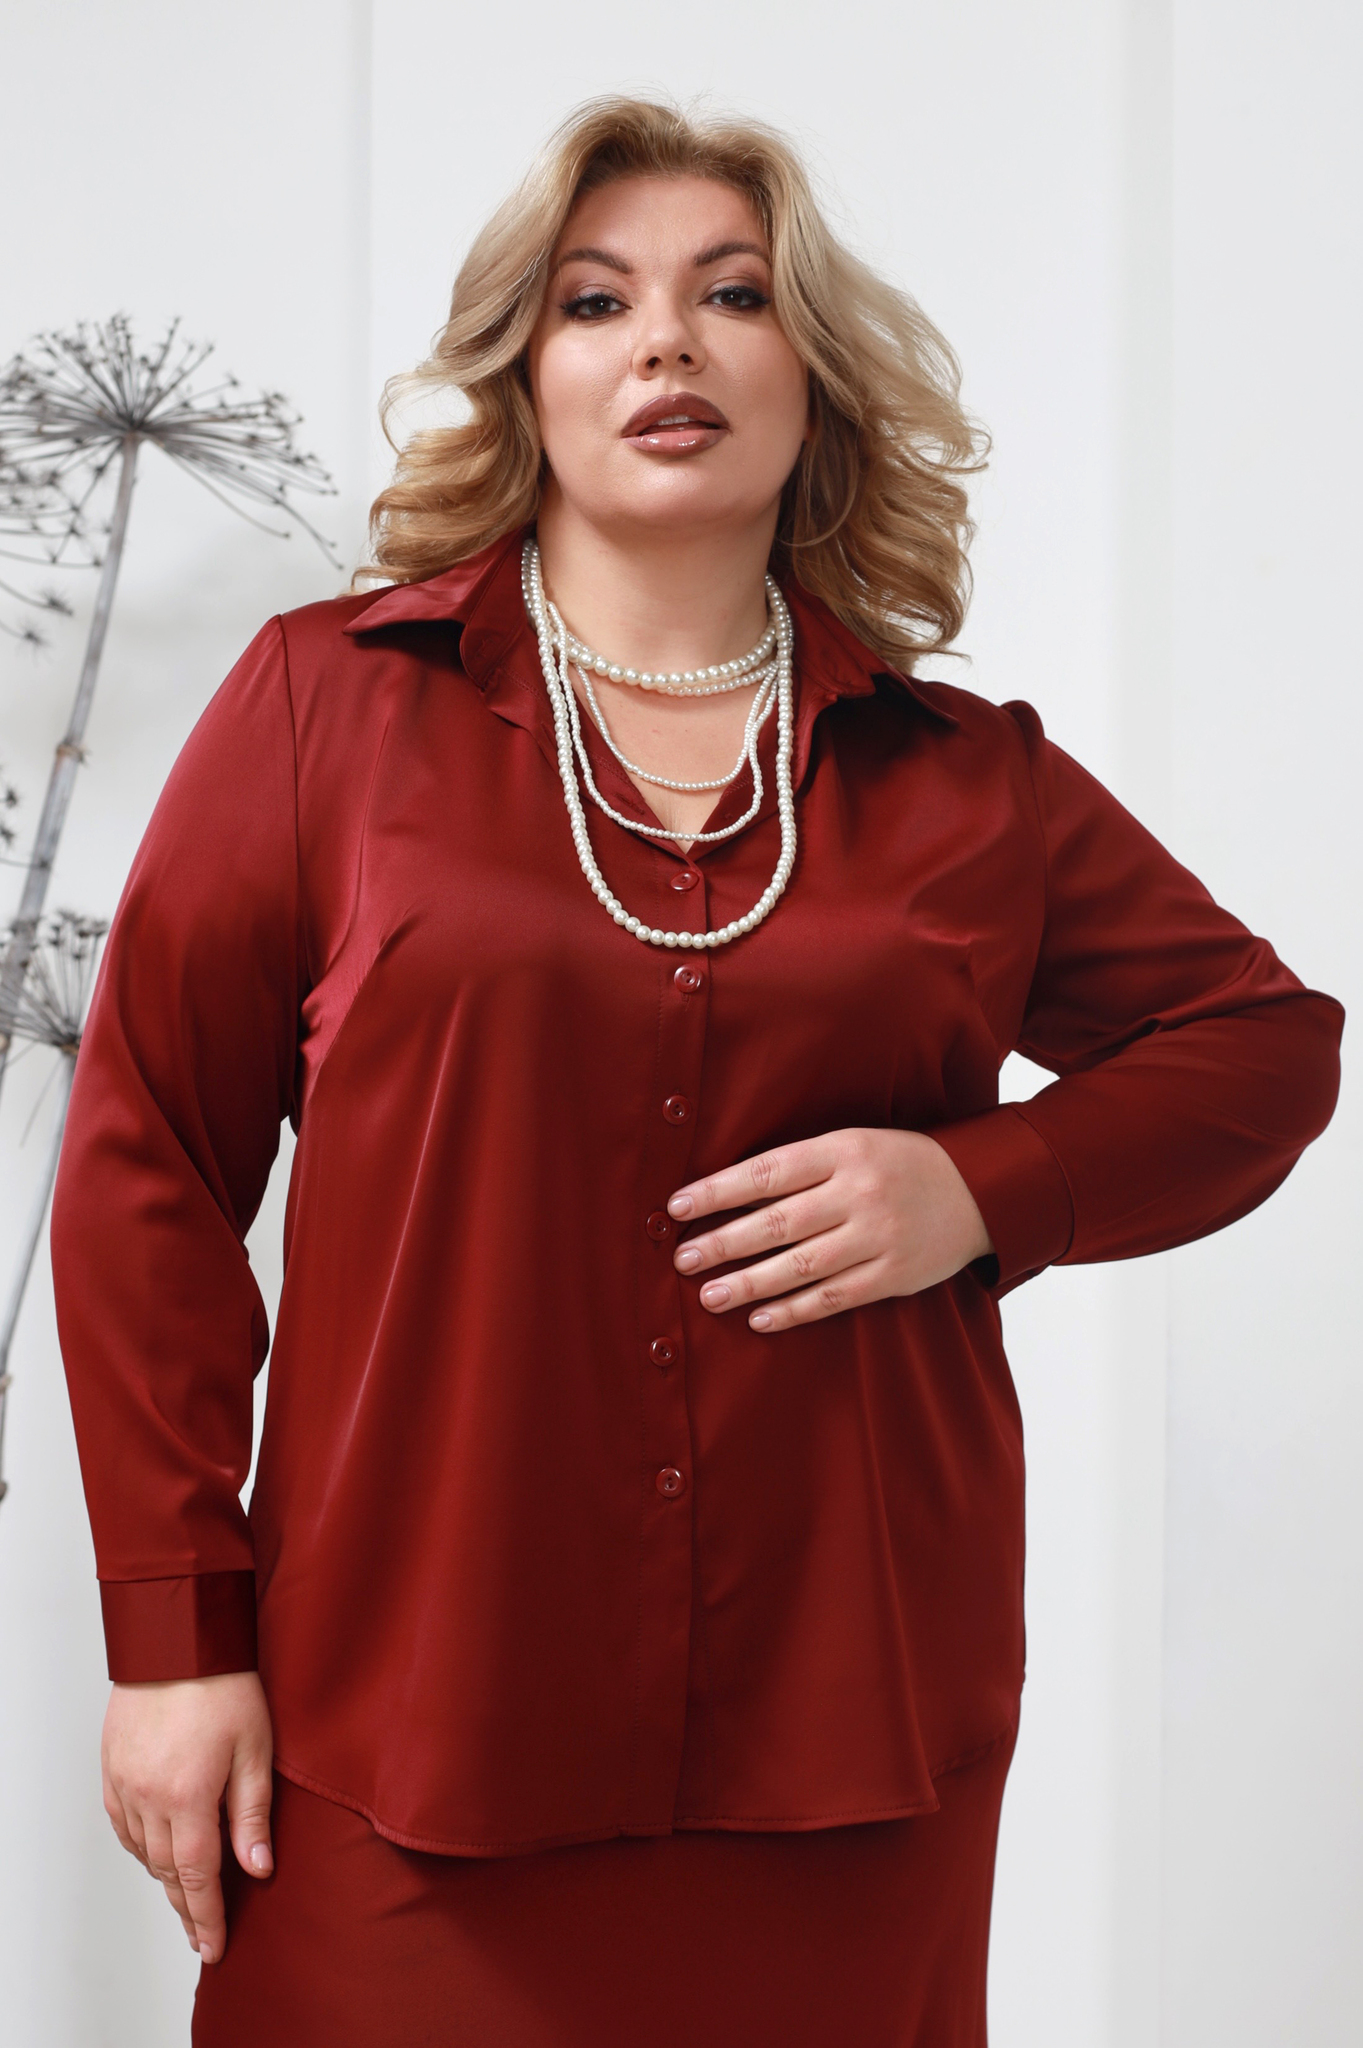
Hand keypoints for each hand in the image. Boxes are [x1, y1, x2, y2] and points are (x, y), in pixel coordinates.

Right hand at [101, 1669, 273, 1965]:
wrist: (178, 1639)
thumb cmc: (224, 1685)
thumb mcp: (256, 1749)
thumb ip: (253, 1813)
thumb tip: (256, 1870)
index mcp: (189, 1797)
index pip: (198, 1876)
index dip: (207, 1916)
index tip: (213, 1947)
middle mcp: (149, 1797)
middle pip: (167, 1871)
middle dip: (186, 1907)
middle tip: (201, 1935)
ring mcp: (125, 1783)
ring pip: (142, 1851)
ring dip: (165, 1877)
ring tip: (186, 1896)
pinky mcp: (112, 1767)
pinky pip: (122, 1824)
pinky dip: (139, 1845)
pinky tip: (154, 1851)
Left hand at [668, 1127, 992, 1332]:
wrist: (978, 1189)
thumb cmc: (897, 1164)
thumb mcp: (851, 1146)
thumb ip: (799, 1168)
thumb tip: (727, 1194)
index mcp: (844, 1150)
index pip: (768, 1171)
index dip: (718, 1190)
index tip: (676, 1207)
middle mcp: (860, 1192)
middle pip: (778, 1222)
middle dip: (724, 1242)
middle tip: (683, 1260)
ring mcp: (879, 1236)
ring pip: (802, 1266)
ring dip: (750, 1283)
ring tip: (710, 1295)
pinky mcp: (894, 1274)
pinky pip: (835, 1298)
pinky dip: (795, 1310)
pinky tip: (759, 1319)